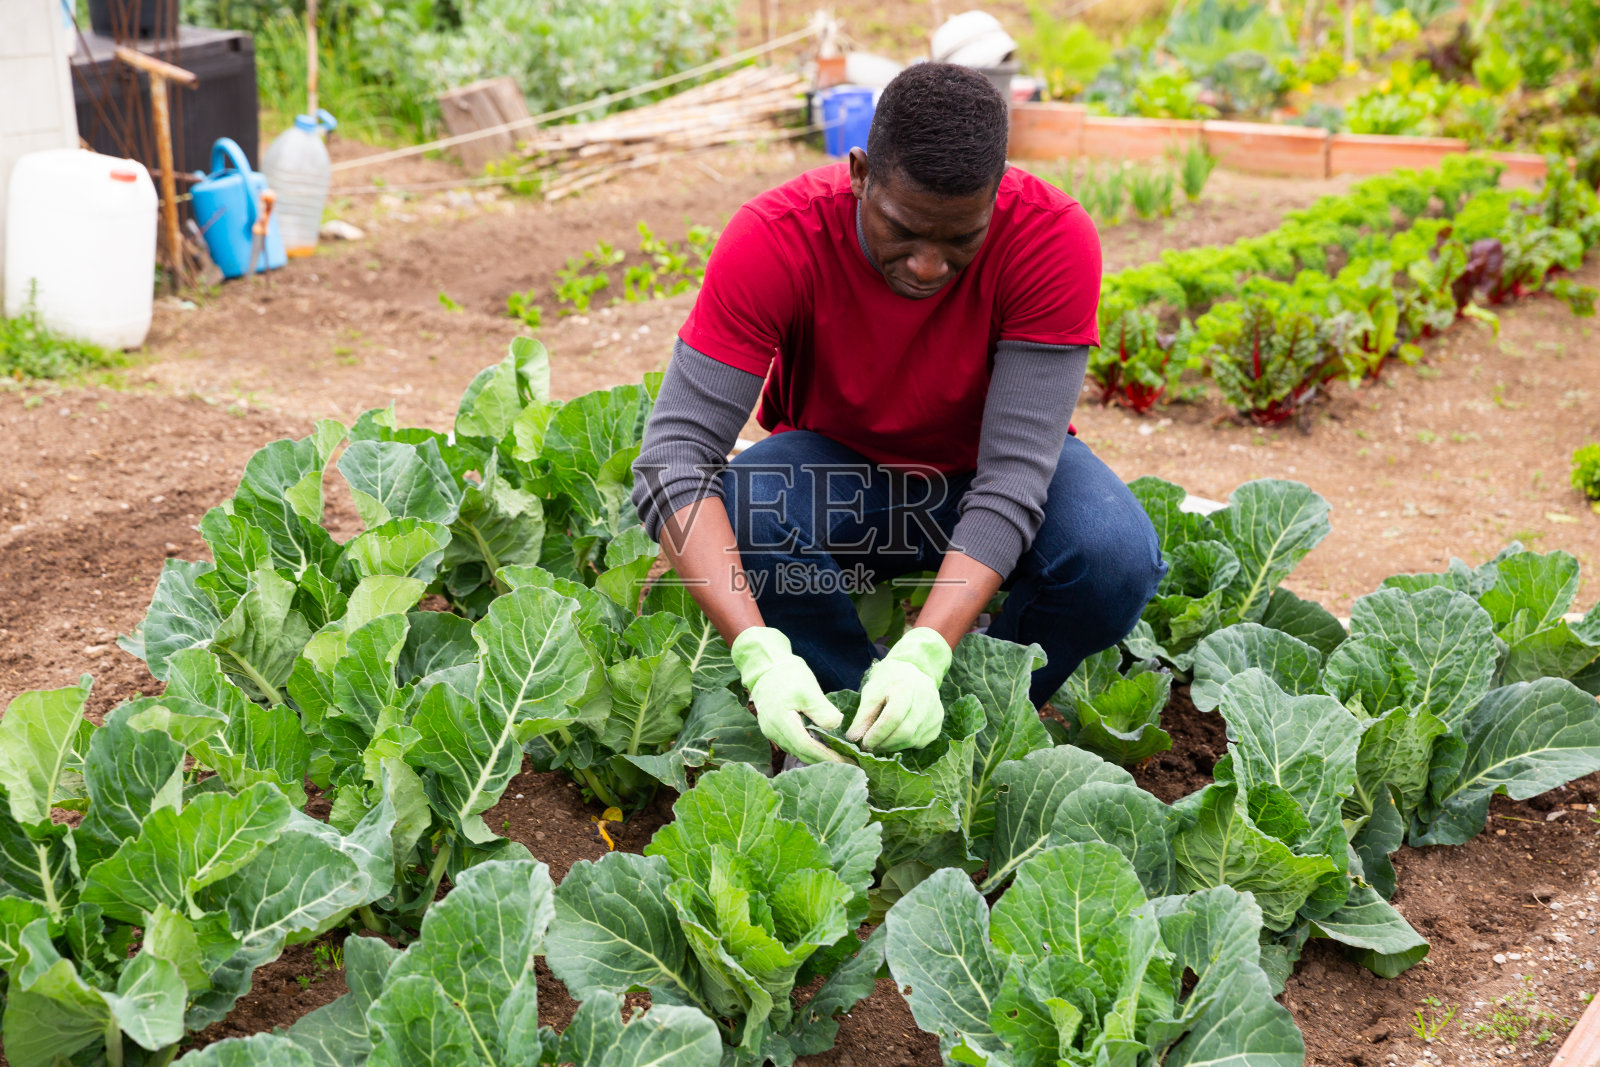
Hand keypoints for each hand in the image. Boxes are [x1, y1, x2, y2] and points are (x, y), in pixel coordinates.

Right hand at [730, 627, 848, 765]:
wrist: (767, 667)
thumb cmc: (788, 675)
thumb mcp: (809, 689)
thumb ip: (822, 710)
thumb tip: (835, 727)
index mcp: (780, 722)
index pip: (806, 747)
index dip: (827, 757)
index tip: (847, 761)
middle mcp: (772, 731)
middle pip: (801, 753)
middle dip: (825, 761)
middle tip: (848, 764)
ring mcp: (771, 732)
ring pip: (797, 751)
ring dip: (817, 757)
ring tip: (839, 759)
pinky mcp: (774, 729)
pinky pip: (793, 744)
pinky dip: (809, 750)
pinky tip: (823, 749)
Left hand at [846, 627, 950, 751]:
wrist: (911, 670)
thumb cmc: (888, 681)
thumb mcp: (871, 692)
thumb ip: (863, 716)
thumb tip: (853, 738)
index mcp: (906, 687)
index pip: (893, 717)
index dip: (878, 734)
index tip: (864, 744)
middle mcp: (925, 698)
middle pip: (905, 732)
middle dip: (884, 744)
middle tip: (869, 747)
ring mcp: (935, 710)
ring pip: (913, 740)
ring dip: (893, 746)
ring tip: (879, 744)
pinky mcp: (938, 721)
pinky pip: (921, 742)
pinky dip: (904, 744)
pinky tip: (894, 739)